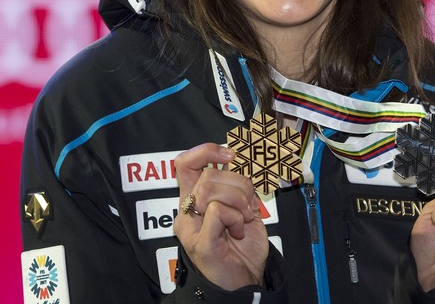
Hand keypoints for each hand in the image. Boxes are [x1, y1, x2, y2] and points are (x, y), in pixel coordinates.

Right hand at [172, 143, 268, 289]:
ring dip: (239, 201)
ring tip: (244, 219)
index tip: (230, 156)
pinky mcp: (200, 243)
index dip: (207, 151)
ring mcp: (190, 229)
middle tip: (249, 205)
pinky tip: (239, 231)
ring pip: (210, 188)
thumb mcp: (242, 208)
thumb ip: (236, 186)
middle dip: (240, 184)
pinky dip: (236, 217)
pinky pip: (217, 211)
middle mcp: (186, 213)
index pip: (185, 163)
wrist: (246, 282)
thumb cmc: (243, 248)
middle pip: (208, 175)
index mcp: (193, 201)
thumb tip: (240, 161)